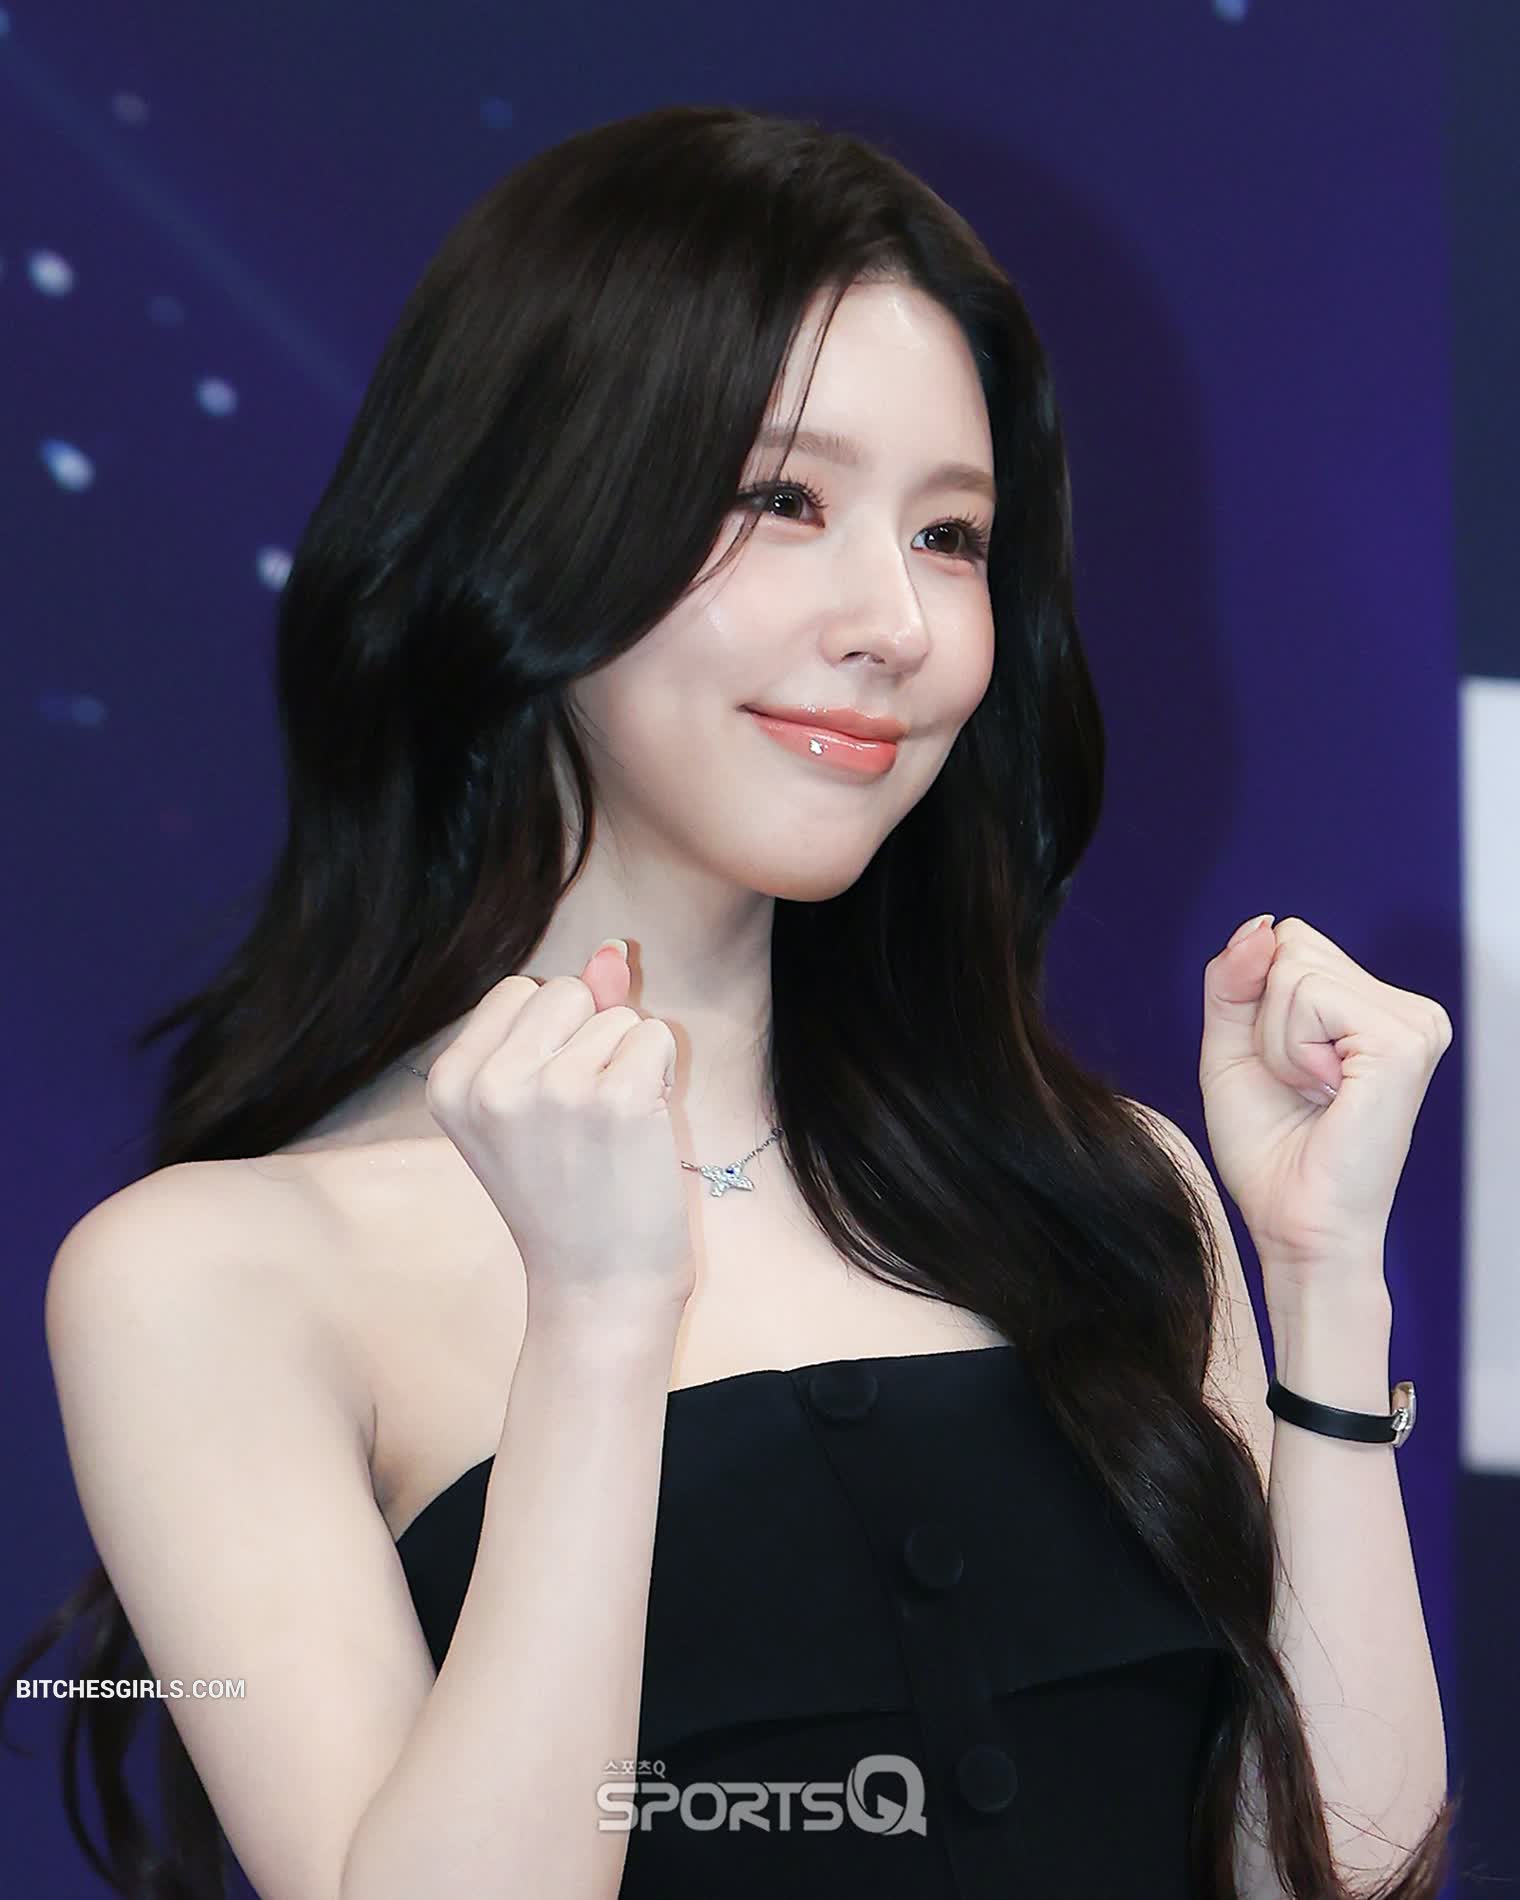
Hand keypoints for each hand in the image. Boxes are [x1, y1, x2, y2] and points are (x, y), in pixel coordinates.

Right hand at [422, 939, 696, 1320]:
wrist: (599, 1286)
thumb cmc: (573, 1195)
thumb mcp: (538, 1103)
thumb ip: (568, 1021)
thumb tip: (612, 949)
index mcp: (450, 1082)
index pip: (518, 992)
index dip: (553, 1037)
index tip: (549, 1106)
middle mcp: (489, 1082)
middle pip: (565, 991)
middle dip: (592, 1039)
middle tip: (584, 1122)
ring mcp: (549, 1089)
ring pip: (618, 1014)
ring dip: (630, 1062)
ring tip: (611, 1133)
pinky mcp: (612, 1099)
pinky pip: (656, 1035)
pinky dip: (663, 1075)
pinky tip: (641, 1130)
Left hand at [1198, 914, 1452, 1304]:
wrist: (1295, 1222)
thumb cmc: (1270, 1149)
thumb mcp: (1231, 1046)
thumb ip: (1234, 979)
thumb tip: (1261, 925)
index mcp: (1373, 1007)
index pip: (1289, 939)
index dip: (1256, 999)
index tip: (1283, 1066)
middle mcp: (1406, 1008)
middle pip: (1292, 943)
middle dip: (1265, 1017)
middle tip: (1299, 1083)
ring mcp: (1414, 1022)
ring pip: (1294, 968)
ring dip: (1276, 1039)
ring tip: (1312, 1091)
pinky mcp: (1404, 1041)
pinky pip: (1307, 996)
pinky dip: (1291, 1048)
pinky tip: (1325, 1092)